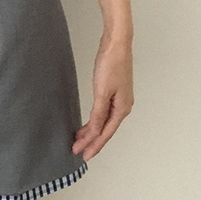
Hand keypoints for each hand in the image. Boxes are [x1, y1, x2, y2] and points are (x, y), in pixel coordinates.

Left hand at [72, 36, 133, 162]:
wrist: (117, 43)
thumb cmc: (111, 64)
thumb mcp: (102, 91)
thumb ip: (98, 114)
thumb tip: (95, 132)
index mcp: (122, 109)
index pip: (105, 133)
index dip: (94, 145)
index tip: (83, 155)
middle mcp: (123, 107)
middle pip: (105, 129)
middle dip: (91, 141)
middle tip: (77, 150)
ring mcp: (120, 99)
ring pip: (104, 121)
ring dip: (92, 131)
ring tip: (79, 139)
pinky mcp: (114, 91)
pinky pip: (104, 112)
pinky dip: (95, 119)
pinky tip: (89, 122)